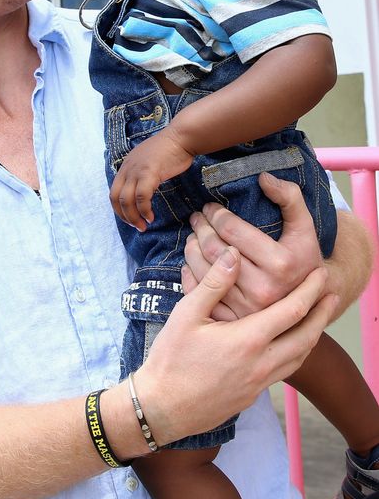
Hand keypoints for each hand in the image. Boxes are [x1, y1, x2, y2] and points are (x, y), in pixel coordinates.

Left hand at [110, 129, 193, 230]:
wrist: (181, 137)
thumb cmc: (170, 150)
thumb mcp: (148, 161)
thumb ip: (141, 173)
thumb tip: (142, 191)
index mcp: (126, 166)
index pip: (114, 191)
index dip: (119, 209)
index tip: (130, 218)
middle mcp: (127, 168)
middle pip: (116, 198)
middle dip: (124, 216)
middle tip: (136, 226)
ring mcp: (137, 170)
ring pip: (126, 200)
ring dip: (133, 217)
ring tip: (143, 225)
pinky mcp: (149, 172)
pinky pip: (141, 197)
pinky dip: (144, 210)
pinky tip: (150, 216)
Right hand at [132, 246, 336, 445]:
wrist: (162, 408)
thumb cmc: (171, 359)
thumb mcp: (186, 314)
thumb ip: (213, 283)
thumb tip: (233, 254)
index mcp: (248, 340)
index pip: (291, 311)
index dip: (310, 290)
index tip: (321, 274)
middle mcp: (261, 364)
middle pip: (306, 337)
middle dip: (322, 313)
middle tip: (332, 294)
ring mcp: (259, 383)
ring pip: (298, 358)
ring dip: (312, 335)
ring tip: (316, 318)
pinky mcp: (252, 396)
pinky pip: (284, 371)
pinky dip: (295, 353)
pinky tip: (286, 345)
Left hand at [181, 172, 323, 319]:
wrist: (309, 302)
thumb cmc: (303, 259)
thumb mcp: (305, 227)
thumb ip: (290, 198)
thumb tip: (264, 178)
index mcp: (280, 263)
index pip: (232, 230)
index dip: (216, 214)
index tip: (210, 207)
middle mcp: (263, 289)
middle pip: (215, 250)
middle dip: (201, 228)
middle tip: (197, 218)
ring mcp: (245, 309)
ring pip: (202, 270)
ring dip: (191, 247)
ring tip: (193, 235)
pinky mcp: (232, 320)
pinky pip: (198, 292)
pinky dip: (189, 272)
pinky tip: (191, 259)